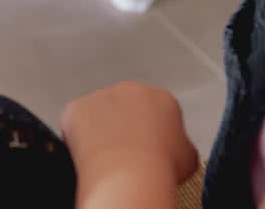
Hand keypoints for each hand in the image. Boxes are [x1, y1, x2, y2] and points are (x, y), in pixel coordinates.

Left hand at [62, 81, 197, 186]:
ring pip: (98, 112)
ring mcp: (101, 96)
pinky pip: (75, 120)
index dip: (150, 131)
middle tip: (124, 151)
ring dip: (100, 128)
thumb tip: (175, 147)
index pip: (154, 110)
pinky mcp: (77, 108)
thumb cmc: (159, 168)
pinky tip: (88, 153)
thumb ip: (181, 143)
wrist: (130, 175)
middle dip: (123, 124)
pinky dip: (77, 135)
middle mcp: (131, 90)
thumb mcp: (189, 157)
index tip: (147, 147)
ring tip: (106, 155)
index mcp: (162, 98)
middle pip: (124, 105)